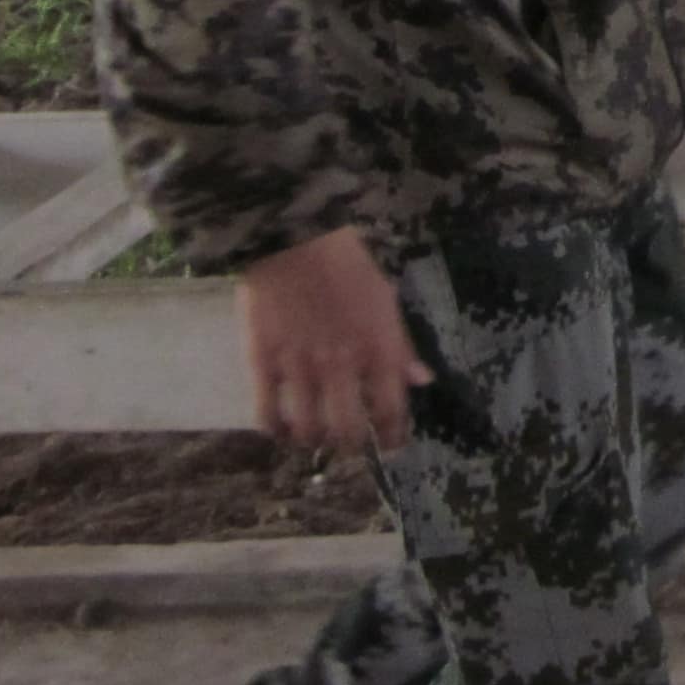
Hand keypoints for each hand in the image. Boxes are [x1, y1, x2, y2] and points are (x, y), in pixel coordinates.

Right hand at [237, 227, 430, 453]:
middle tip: (349, 444)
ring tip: (314, 438)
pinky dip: (275, 430)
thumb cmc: (346, 263)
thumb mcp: (385, 300)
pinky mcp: (263, 363)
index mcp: (378, 349)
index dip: (393, 435)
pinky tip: (280, 430)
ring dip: (315, 441)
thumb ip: (401, 346)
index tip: (391, 445)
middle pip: (349, 430)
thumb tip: (421, 380)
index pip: (391, 410)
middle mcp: (342, 366)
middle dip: (352, 446)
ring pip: (309, 429)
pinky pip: (267, 413)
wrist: (292, 238)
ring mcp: (300, 367)